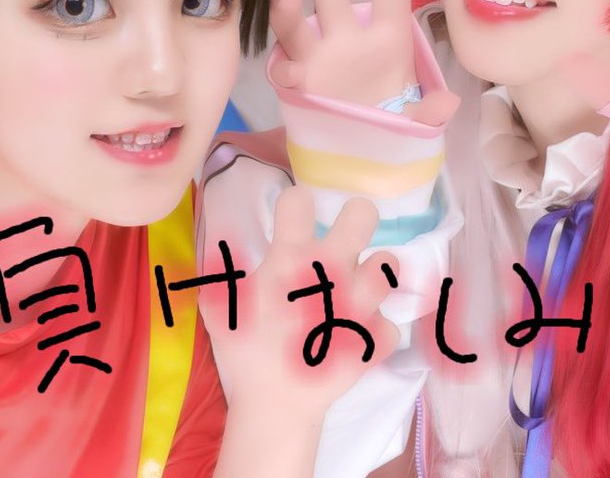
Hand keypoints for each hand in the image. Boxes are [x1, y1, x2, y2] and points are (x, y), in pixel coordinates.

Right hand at [208, 186, 399, 412]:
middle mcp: (331, 271)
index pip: (298, 199)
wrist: (273, 410)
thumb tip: (225, 244)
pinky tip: (357, 337)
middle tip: (344, 238)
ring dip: (372, 277)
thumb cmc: (244, 353)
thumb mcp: (221, 308)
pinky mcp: (374, 339)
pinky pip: (389, 325)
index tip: (292, 221)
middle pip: (363, 215)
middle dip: (356, 218)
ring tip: (354, 292)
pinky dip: (375, 332)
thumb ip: (226, 271)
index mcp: (291, 258)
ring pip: (388, 265)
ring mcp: (358, 304)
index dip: (295, 205)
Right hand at [270, 0, 456, 125]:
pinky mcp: (298, 84)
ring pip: (298, 27)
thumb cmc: (392, 119)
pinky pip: (285, 71)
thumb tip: (447, 104)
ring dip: (289, 13)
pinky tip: (288, 74)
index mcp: (386, 37)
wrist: (361, 156)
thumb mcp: (416, 119)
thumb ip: (429, 112)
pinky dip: (285, 72)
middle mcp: (347, 37)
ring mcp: (318, 58)